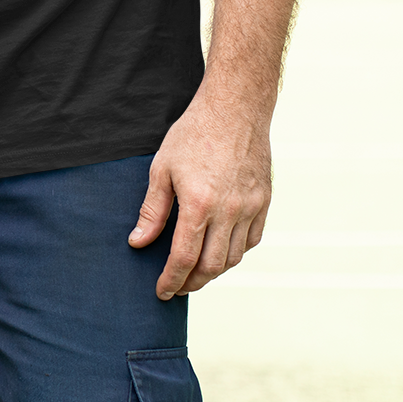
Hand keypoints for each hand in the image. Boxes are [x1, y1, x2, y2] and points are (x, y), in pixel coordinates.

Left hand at [128, 95, 271, 298]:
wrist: (235, 109)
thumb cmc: (193, 134)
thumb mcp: (161, 169)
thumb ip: (152, 210)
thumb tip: (138, 242)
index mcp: (199, 204)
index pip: (184, 258)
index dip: (171, 280)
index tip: (162, 291)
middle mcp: (229, 212)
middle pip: (212, 267)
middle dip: (192, 283)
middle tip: (177, 287)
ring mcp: (250, 208)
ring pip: (234, 257)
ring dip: (213, 272)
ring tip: (195, 273)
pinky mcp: (264, 202)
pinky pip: (252, 240)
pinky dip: (235, 253)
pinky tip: (220, 251)